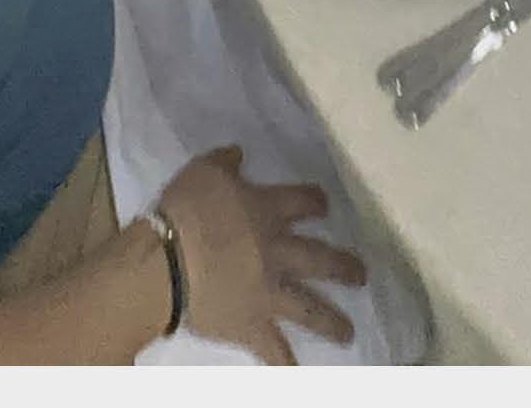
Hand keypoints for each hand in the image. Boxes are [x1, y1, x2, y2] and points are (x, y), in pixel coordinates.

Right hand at [156, 147, 362, 364]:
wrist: (168, 260)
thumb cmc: (185, 210)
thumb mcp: (205, 170)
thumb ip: (226, 162)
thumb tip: (239, 154)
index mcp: (269, 210)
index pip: (304, 201)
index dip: (316, 202)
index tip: (325, 206)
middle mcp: (278, 250)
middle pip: (320, 258)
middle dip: (344, 267)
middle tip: (362, 276)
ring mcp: (269, 291)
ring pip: (309, 307)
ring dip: (331, 321)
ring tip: (349, 333)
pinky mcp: (251, 323)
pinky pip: (272, 348)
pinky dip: (284, 364)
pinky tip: (297, 376)